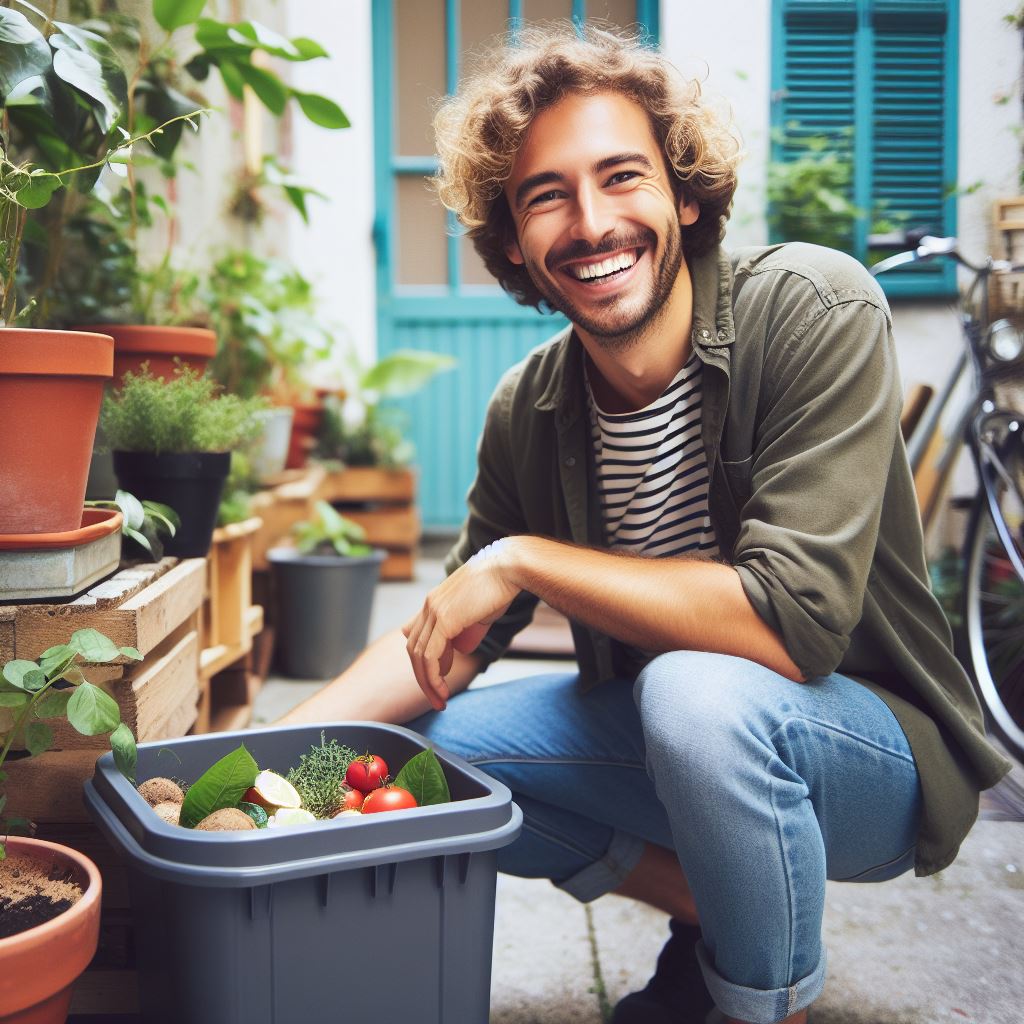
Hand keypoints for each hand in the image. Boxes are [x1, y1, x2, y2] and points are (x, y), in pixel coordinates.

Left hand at [402, 539, 520, 710]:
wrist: (510, 567)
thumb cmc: (501, 586)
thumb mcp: (477, 610)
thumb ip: (465, 628)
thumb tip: (460, 649)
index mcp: (435, 601)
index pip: (418, 635)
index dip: (426, 660)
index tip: (441, 676)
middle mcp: (429, 605)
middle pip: (414, 648)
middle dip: (423, 676)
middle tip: (437, 697)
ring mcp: (433, 611)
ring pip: (419, 655)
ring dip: (427, 682)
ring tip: (440, 700)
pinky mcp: (443, 619)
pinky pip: (430, 656)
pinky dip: (433, 677)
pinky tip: (442, 690)